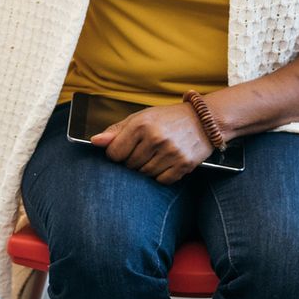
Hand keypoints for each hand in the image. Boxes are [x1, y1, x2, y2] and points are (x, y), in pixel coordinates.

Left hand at [90, 103, 216, 183]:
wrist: (203, 120)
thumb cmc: (168, 118)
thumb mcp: (140, 117)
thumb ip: (116, 131)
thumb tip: (94, 141)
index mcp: (142, 124)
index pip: (114, 153)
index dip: (117, 153)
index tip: (125, 149)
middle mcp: (156, 138)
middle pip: (129, 165)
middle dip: (133, 160)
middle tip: (145, 149)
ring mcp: (171, 152)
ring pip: (145, 174)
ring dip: (146, 168)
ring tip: (156, 154)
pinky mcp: (184, 164)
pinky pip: (162, 180)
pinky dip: (161, 175)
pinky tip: (166, 162)